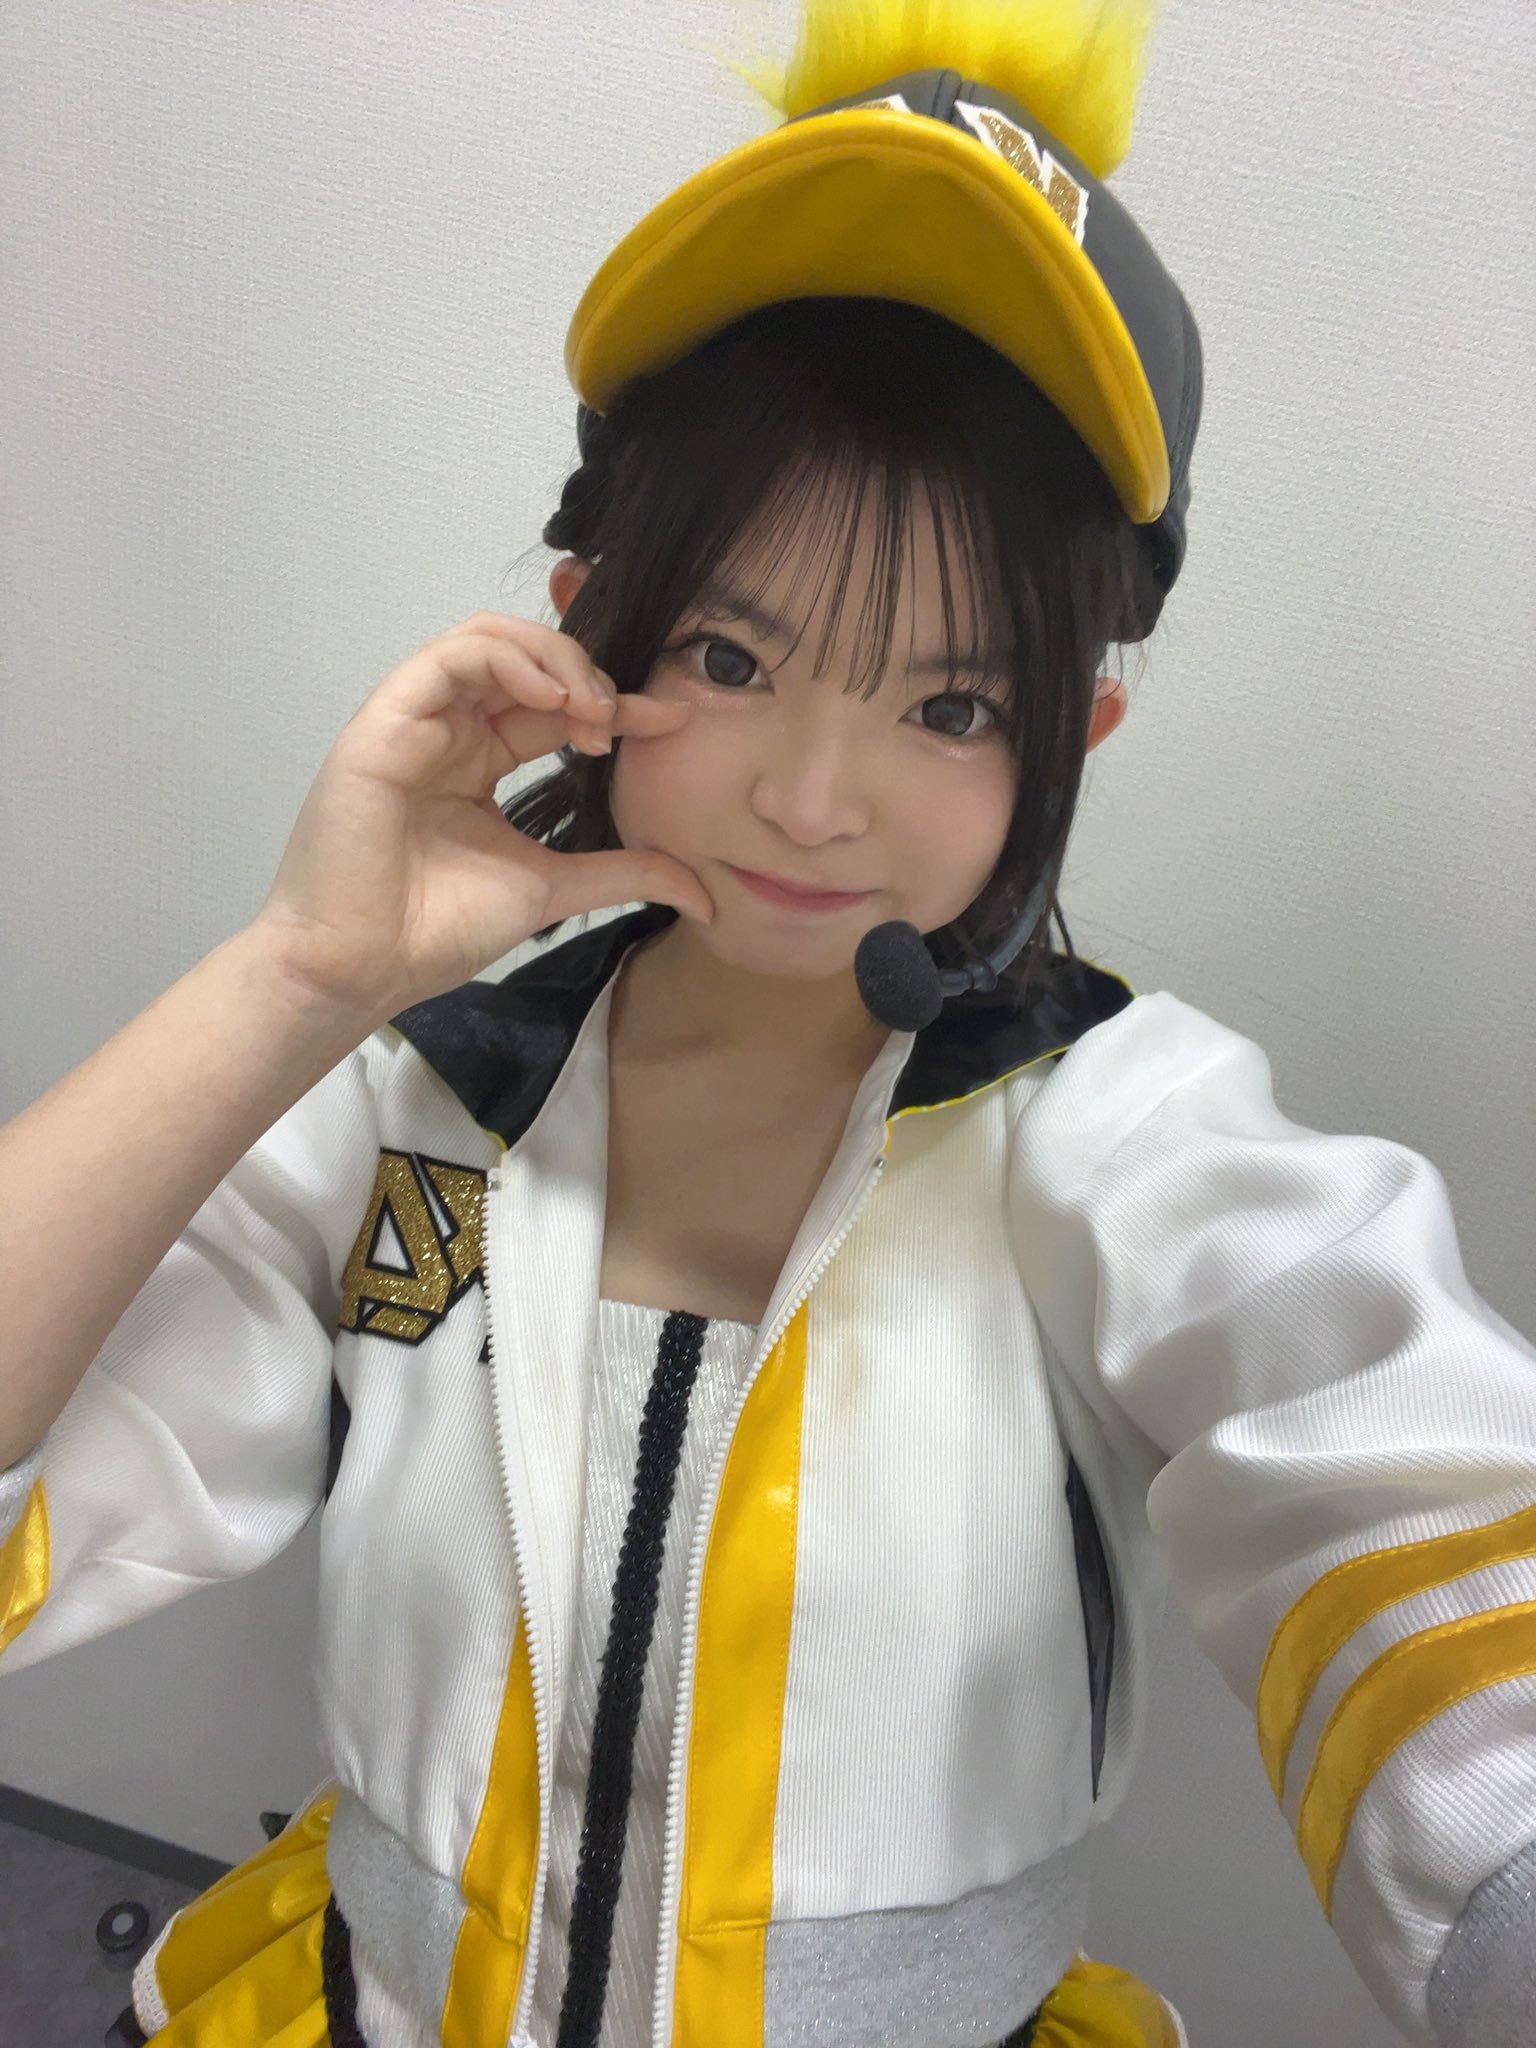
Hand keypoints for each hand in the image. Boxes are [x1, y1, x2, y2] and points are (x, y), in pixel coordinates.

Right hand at [249, 612, 710, 1021]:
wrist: (364, 966)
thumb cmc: (437, 931)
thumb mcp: (554, 888)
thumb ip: (623, 874)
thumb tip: (702, 895)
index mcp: (477, 762)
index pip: (552, 707)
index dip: (615, 703)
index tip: (673, 720)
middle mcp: (446, 732)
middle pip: (524, 661)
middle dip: (587, 675)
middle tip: (624, 717)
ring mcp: (414, 722)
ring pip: (487, 641)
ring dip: (552, 659)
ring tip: (591, 705)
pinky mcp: (384, 721)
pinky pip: (448, 658)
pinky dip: (507, 661)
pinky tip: (550, 696)